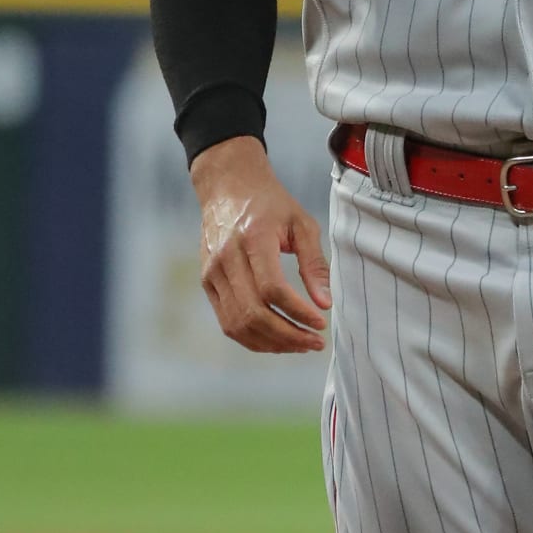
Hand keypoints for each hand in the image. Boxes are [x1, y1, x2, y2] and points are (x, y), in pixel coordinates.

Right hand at [190, 135, 330, 354]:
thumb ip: (314, 264)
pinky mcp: (207, 283)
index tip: (320, 323)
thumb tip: (325, 303)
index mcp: (253, 239)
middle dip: (287, 336)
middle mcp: (226, 259)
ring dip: (271, 343)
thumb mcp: (301, 224)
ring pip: (237, 324)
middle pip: (253, 313)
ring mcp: (212, 273)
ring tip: (299, 345)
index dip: (297, 312)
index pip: (271, 289)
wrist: (228, 187)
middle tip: (314, 343)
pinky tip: (277, 339)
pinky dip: (252, 338)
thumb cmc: (270, 204)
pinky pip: (227, 321)